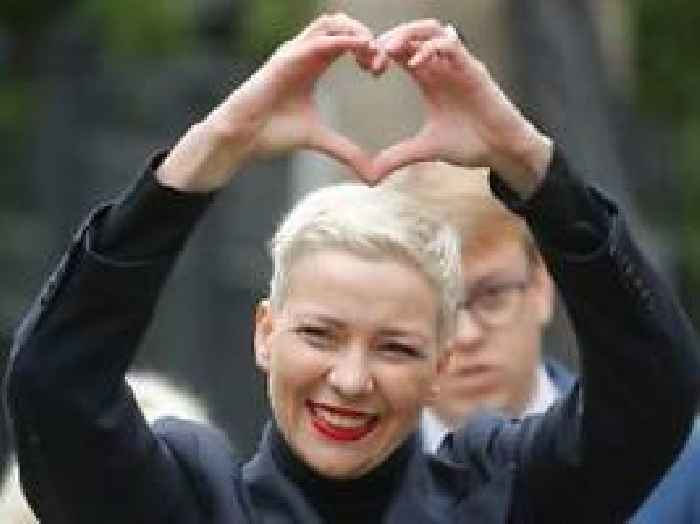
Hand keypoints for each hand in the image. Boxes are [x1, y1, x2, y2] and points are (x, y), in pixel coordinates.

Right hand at [158, 13, 376, 191]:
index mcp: (313, 64)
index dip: (368, 49)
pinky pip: (318, 40)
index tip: (378, 72)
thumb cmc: (272, 133)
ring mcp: (293, 52)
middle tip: (378, 64)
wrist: (241, 137)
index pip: (347, 38)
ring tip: (370, 57)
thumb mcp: (320, 140)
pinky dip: (343, 41)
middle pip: (342, 22)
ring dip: (357, 33)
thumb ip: (347, 152)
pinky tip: (359, 53)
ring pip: (331, 22)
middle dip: (367, 37)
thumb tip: (373, 177)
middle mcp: (304, 52)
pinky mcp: (285, 59)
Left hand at [370, 20, 552, 195]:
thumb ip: (397, 157)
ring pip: (431, 30)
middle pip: (413, 33)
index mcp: (429, 78)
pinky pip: (451, 46)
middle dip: (389, 38)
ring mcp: (458, 65)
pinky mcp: (473, 70)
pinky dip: (430, 48)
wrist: (502, 151)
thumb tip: (371, 176)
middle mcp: (442, 66)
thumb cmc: (469, 144)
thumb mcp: (425, 150)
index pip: (401, 51)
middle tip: (371, 55)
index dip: (380, 53)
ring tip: (388, 49)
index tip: (368, 68)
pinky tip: (414, 64)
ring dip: (407, 34)